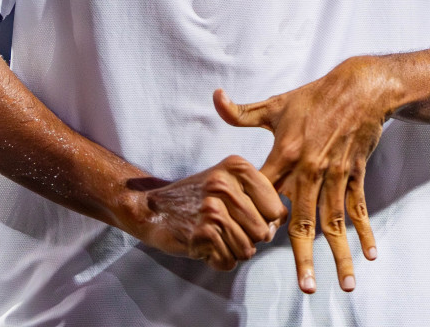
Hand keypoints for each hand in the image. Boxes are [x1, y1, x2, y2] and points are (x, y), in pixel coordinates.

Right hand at [128, 155, 287, 270]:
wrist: (153, 208)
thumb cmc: (198, 198)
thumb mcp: (229, 183)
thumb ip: (259, 200)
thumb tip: (275, 229)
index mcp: (237, 167)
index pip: (276, 209)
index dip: (266, 220)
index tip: (245, 216)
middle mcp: (224, 185)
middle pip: (264, 233)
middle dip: (249, 238)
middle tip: (227, 228)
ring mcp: (211, 210)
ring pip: (248, 250)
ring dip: (233, 250)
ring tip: (215, 235)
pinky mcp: (201, 234)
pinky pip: (228, 261)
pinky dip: (218, 259)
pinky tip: (205, 244)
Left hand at [215, 56, 395, 293]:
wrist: (360, 87)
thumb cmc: (314, 97)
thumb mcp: (276, 104)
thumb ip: (242, 112)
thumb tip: (215, 97)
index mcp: (285, 153)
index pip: (267, 195)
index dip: (260, 220)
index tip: (256, 244)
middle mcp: (310, 169)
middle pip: (304, 220)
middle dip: (304, 255)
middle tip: (306, 286)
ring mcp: (335, 174)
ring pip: (335, 221)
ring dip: (340, 254)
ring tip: (343, 283)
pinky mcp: (355, 174)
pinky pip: (359, 207)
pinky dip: (365, 231)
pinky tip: (369, 254)